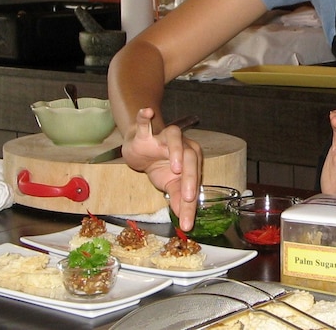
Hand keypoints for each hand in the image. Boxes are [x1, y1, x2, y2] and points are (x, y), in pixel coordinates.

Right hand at [122, 108, 202, 230]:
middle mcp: (182, 145)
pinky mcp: (145, 131)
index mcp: (192, 159)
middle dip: (191, 177)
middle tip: (187, 197)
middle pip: (190, 157)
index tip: (187, 221)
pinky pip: (145, 121)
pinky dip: (145, 117)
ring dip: (176, 151)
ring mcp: (164, 136)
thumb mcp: (169, 184)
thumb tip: (185, 222)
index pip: (194, 180)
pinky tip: (147, 113)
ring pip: (175, 137)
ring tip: (175, 168)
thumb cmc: (159, 165)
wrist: (140, 149)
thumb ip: (178, 200)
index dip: (192, 201)